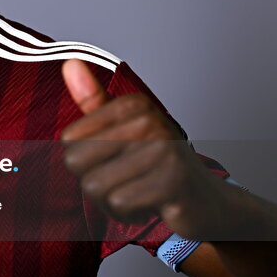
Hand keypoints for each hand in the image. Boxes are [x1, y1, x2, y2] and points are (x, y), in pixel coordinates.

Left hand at [59, 59, 227, 240]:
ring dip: (110, 202)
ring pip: (95, 187)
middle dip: (93, 182)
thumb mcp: (124, 129)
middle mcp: (149, 120)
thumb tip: (69, 63)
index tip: (115, 161)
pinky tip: (148, 206)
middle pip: (76, 162)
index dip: (85, 160)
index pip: (69, 139)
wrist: (208, 201)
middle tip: (125, 181)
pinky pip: (118, 203)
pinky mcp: (172, 182)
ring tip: (138, 194)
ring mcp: (163, 150)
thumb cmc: (159, 165)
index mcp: (133, 104)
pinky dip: (127, 214)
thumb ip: (94, 100)